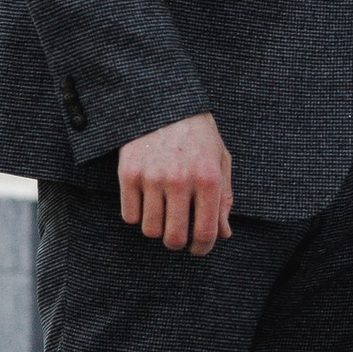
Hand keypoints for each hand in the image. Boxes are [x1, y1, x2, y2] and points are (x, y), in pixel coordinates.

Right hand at [117, 112, 233, 252]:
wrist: (164, 102)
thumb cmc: (198, 135)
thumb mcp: (220, 161)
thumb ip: (224, 199)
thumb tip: (224, 234)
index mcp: (208, 178)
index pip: (205, 232)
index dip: (202, 248)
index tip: (197, 249)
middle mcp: (180, 179)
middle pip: (174, 238)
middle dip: (177, 242)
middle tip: (177, 235)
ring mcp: (152, 177)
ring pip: (150, 230)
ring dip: (156, 228)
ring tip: (162, 214)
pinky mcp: (128, 173)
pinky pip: (129, 216)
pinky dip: (137, 215)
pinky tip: (146, 201)